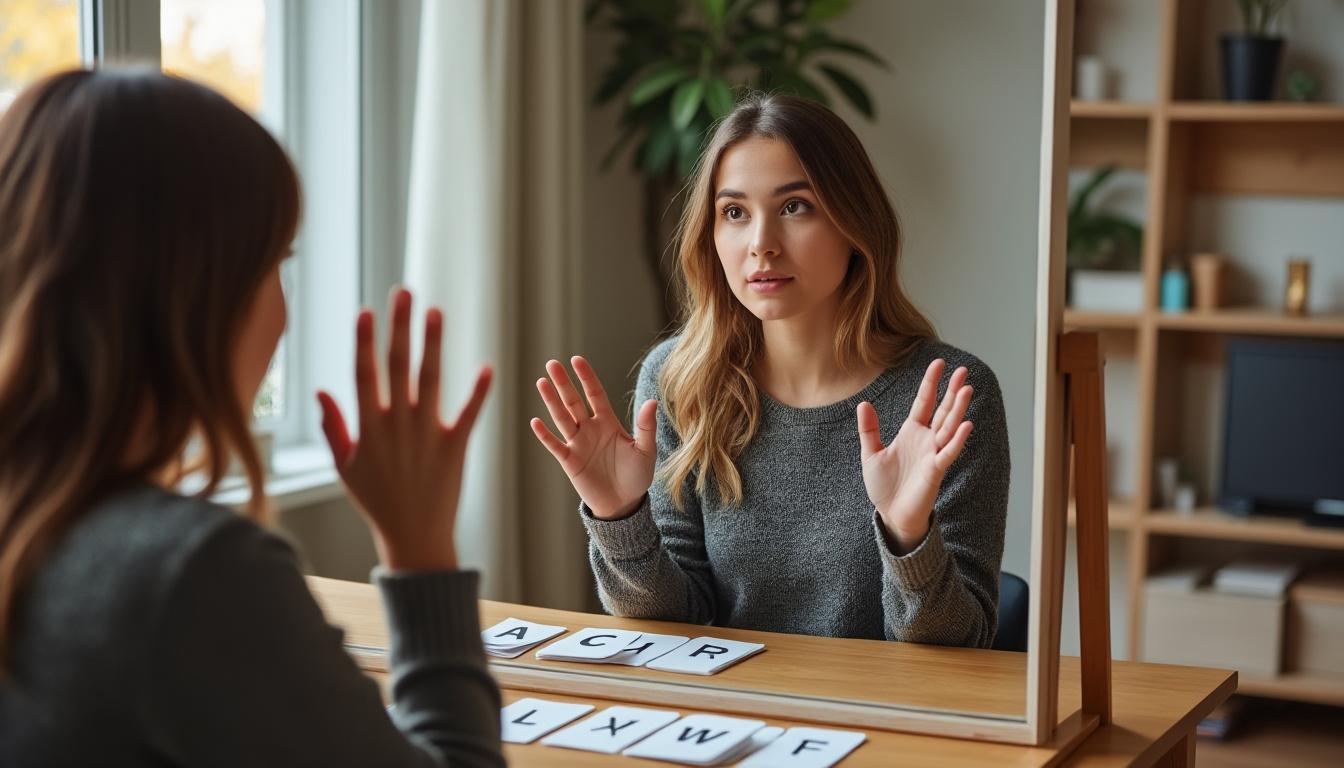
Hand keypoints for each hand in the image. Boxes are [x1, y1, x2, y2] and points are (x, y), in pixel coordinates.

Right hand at [316, 288, 491, 570]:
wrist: (414, 537)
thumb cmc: (376, 501)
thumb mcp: (345, 467)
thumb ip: (334, 428)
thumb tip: (321, 391)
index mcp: (369, 428)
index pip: (365, 375)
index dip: (365, 341)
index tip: (367, 311)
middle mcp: (397, 425)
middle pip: (397, 366)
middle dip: (400, 327)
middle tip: (405, 292)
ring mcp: (427, 435)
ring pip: (430, 380)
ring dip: (433, 344)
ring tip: (436, 312)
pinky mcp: (455, 447)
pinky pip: (468, 414)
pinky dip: (478, 391)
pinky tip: (488, 367)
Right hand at [530, 356, 656, 519]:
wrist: (623, 504)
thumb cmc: (636, 476)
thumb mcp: (645, 450)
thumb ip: (646, 426)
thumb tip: (651, 401)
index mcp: (608, 423)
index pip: (595, 394)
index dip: (586, 377)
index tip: (576, 360)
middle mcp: (590, 429)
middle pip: (573, 401)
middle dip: (563, 383)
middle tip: (551, 363)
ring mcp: (578, 444)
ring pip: (562, 418)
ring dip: (551, 401)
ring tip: (541, 383)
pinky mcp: (569, 461)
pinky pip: (555, 445)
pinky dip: (545, 435)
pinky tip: (535, 421)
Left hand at [858, 359, 973, 554]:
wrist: (891, 514)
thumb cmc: (884, 486)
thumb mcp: (871, 454)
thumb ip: (869, 430)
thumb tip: (863, 404)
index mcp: (911, 432)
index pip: (924, 402)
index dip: (931, 383)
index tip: (939, 363)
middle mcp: (926, 440)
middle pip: (943, 410)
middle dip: (953, 390)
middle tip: (964, 370)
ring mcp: (933, 454)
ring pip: (949, 427)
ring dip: (958, 409)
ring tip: (967, 389)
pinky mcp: (936, 470)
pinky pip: (948, 452)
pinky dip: (957, 439)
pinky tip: (966, 424)